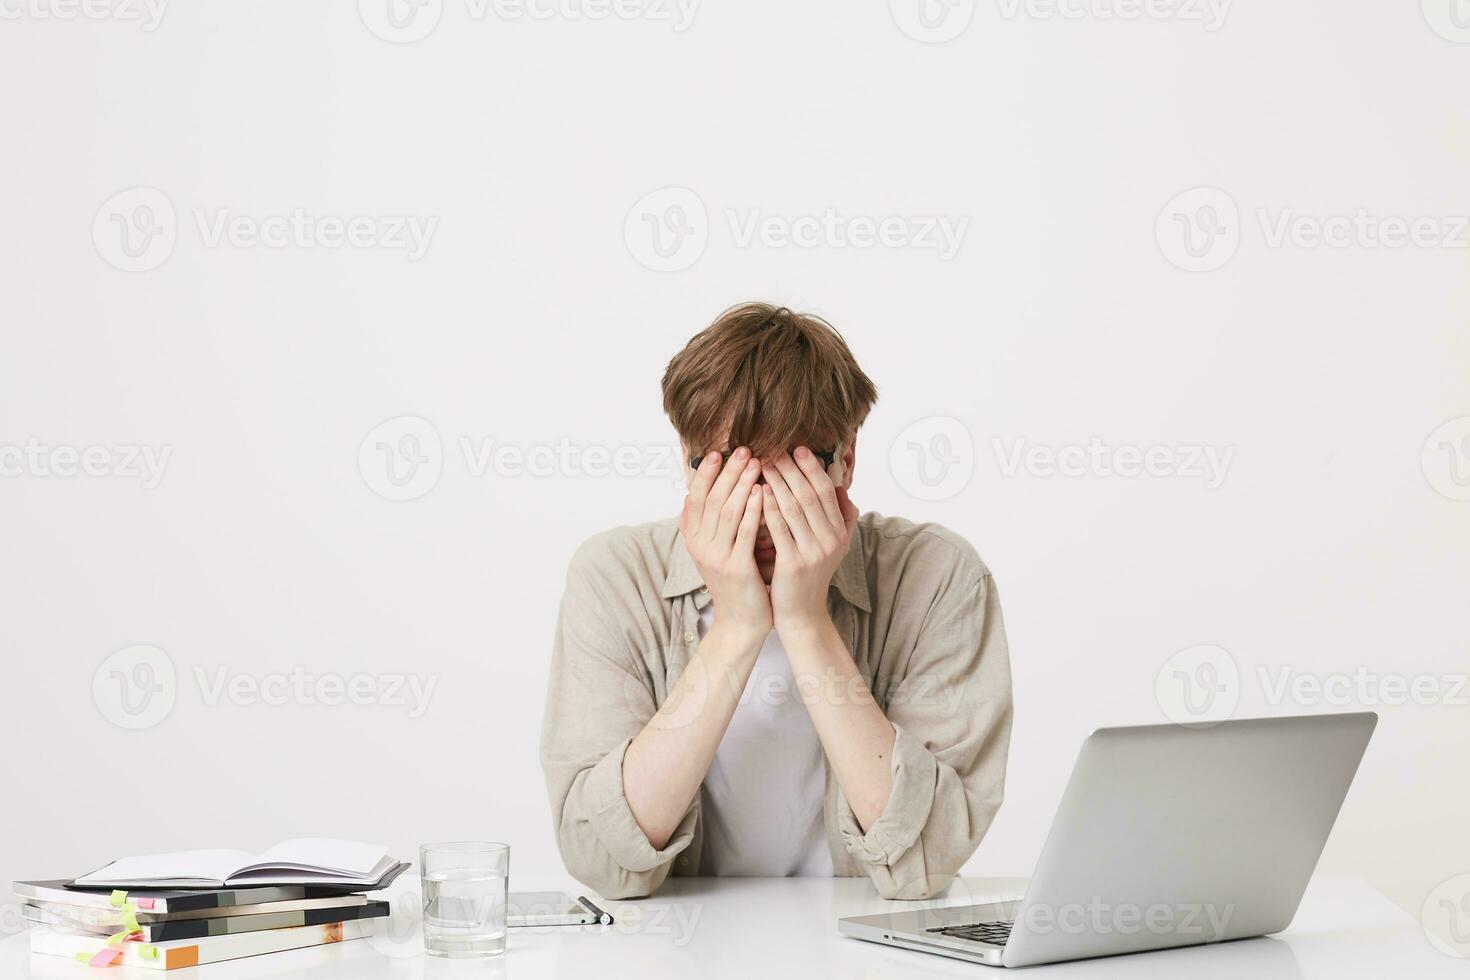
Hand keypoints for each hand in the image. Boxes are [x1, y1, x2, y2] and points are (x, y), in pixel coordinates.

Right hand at [680, 448, 770, 638]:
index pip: (695, 497)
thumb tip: (694, 493)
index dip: (706, 473)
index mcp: (693, 538)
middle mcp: (700, 546)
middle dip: (728, 472)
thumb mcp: (713, 550)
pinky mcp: (736, 568)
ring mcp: (716, 557)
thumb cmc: (734, 581)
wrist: (741, 621)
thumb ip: (705, 524)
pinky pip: (744, 532)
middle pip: (712, 499)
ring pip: (727, 512)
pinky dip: (753, 510)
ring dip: (741, 485)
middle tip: (743, 450)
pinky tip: (762, 493)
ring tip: (755, 463)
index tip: (718, 452)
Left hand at [761, 447, 858, 635]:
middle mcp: (831, 540)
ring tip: (762, 464)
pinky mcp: (794, 564)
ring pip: (794, 508)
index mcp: (839, 533)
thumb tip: (841, 488)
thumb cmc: (809, 576)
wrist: (801, 614)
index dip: (812, 468)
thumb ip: (839, 518)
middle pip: (810, 495)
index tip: (798, 449)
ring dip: (777, 482)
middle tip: (774, 450)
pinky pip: (779, 528)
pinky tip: (758, 492)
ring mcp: (814, 552)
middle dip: (792, 469)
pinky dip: (769, 507)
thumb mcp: (831, 547)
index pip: (826, 491)